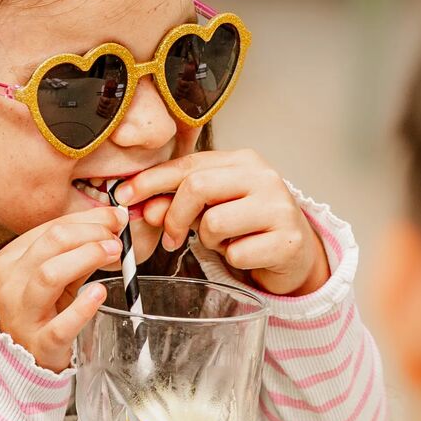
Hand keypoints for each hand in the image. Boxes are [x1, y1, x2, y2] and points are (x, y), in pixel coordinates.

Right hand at [0, 205, 127, 371]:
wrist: (15, 360)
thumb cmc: (38, 311)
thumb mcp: (50, 277)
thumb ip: (75, 252)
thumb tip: (111, 222)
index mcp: (8, 261)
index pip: (49, 228)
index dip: (87, 219)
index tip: (115, 218)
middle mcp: (10, 285)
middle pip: (51, 243)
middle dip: (91, 233)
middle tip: (116, 238)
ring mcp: (22, 316)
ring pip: (50, 275)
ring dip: (87, 257)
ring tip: (113, 254)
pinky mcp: (40, 345)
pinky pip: (61, 326)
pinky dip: (83, 308)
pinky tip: (100, 293)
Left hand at [121, 150, 330, 296]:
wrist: (296, 253)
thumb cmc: (249, 226)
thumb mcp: (213, 208)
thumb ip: (179, 203)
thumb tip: (145, 207)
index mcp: (244, 161)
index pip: (188, 164)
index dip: (151, 180)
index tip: (124, 195)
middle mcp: (264, 177)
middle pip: (198, 187)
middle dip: (174, 215)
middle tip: (170, 237)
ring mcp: (279, 207)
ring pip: (214, 223)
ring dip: (208, 240)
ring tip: (224, 241)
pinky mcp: (287, 240)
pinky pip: (236, 253)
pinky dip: (232, 259)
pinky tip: (246, 253)